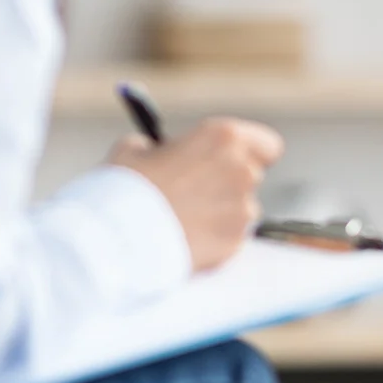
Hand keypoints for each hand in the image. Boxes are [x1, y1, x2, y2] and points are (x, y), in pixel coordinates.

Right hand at [110, 117, 283, 270]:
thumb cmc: (123, 188)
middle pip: (251, 177)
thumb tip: (164, 151)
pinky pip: (229, 238)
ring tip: (181, 219)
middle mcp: (243, 172)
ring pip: (240, 210)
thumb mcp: (135, 149)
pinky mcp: (234, 244)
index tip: (235, 160)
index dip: (253, 153)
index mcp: (224, 139)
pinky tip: (183, 238)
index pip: (267, 145)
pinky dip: (212, 239)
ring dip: (220, 213)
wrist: (114, 238)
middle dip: (228, 183)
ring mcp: (242, 211)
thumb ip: (162, 147)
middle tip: (195, 191)